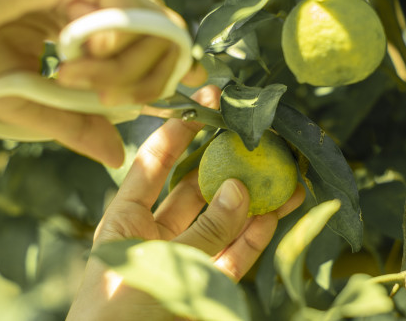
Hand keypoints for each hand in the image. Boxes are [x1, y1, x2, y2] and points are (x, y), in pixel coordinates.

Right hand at [0, 0, 205, 166]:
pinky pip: (124, 15)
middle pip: (160, 34)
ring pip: (150, 28)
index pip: (145, 37)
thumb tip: (117, 153)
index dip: (170, 64)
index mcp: (81, 16)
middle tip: (110, 101)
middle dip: (149, 78)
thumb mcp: (26, 101)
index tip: (189, 88)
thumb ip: (76, 122)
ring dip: (122, 70)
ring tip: (69, 78)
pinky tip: (74, 60)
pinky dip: (112, 50)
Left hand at [66, 85, 304, 320]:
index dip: (175, 134)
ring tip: (285, 172)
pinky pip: (238, 255)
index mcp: (125, 223)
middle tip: (254, 137)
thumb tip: (241, 188)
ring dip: (253, 199)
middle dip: (224, 163)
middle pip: (195, 189)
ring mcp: (187, 260)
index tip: (202, 106)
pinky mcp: (210, 287)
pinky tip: (280, 211)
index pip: (151, 167)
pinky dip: (258, 234)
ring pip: (224, 221)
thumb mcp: (158, 266)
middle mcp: (157, 236)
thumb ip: (203, 230)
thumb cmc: (119, 315)